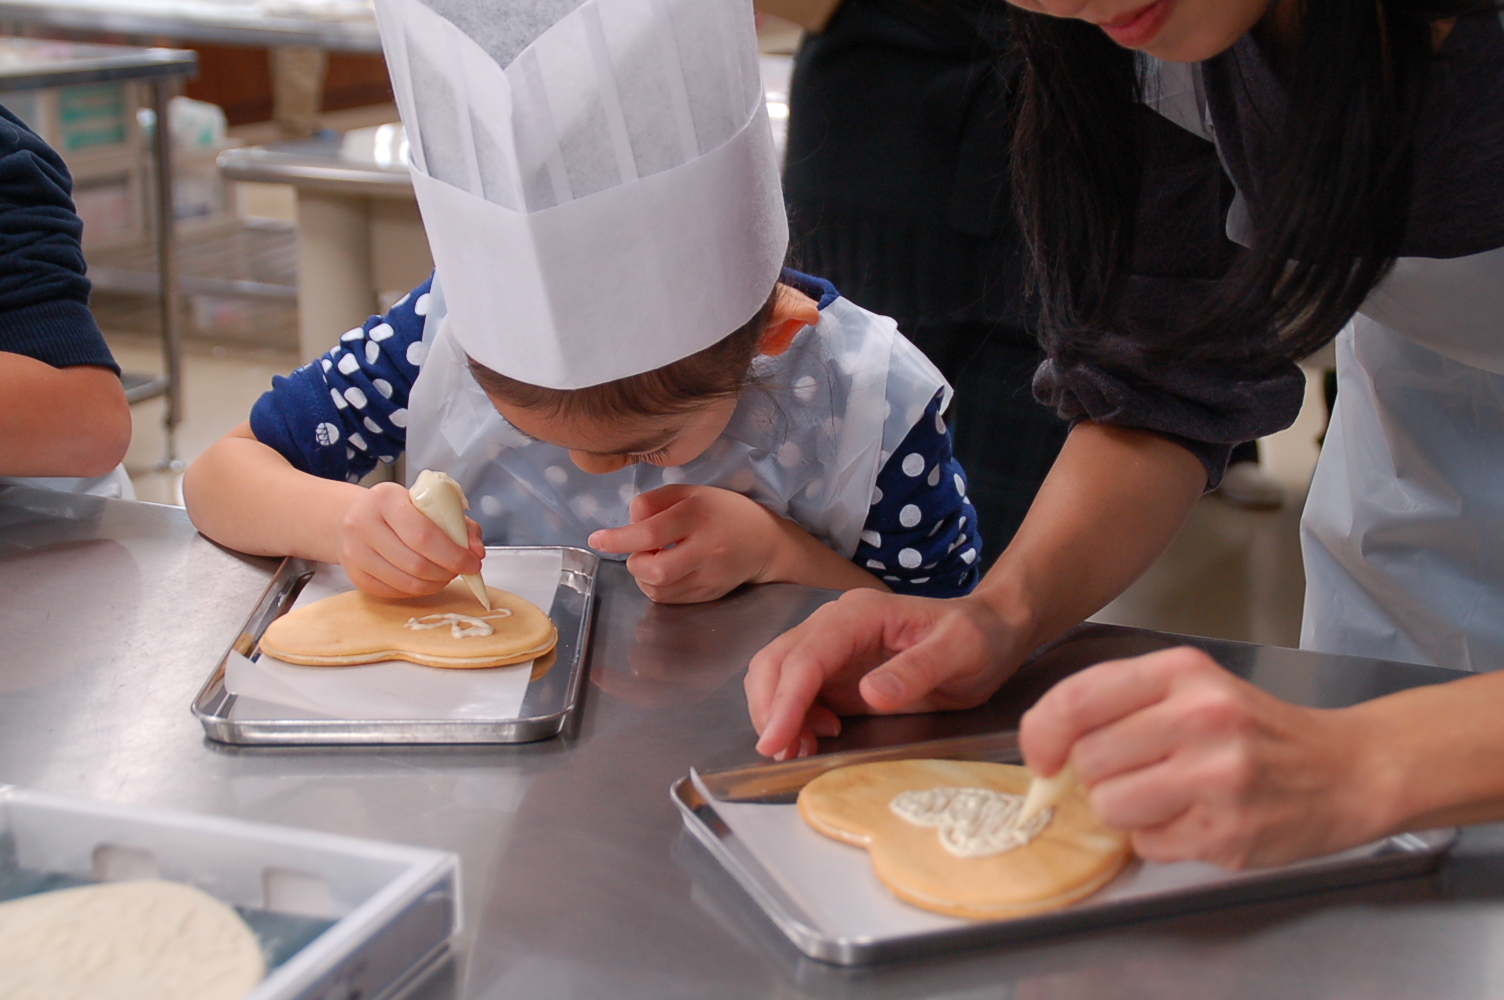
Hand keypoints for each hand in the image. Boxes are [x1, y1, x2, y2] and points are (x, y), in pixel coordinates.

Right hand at [335, 481, 483, 597]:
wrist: (357, 517)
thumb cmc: (401, 509)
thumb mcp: (431, 505)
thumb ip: (459, 524)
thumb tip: (477, 552)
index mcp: (386, 499)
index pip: (423, 535)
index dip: (453, 554)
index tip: (473, 562)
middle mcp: (363, 524)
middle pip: (416, 563)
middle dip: (447, 572)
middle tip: (460, 570)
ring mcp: (355, 553)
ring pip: (407, 582)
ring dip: (435, 584)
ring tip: (445, 575)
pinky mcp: (356, 576)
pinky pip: (395, 592)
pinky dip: (418, 591)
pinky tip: (426, 580)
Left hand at [588, 484, 781, 603]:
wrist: (766, 542)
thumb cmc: (722, 511)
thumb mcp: (690, 492)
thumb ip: (655, 501)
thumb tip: (628, 522)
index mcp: (698, 515)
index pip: (650, 531)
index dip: (618, 538)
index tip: (596, 539)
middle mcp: (705, 548)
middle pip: (654, 569)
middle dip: (635, 563)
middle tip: (639, 551)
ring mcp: (709, 576)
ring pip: (658, 590)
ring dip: (643, 577)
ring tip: (653, 560)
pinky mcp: (709, 595)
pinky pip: (669, 600)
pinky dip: (657, 588)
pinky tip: (666, 572)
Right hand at [746, 588, 1024, 759]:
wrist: (992, 633)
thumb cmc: (979, 637)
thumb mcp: (960, 650)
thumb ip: (916, 670)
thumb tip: (869, 693)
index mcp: (861, 614)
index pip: (807, 655)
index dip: (786, 698)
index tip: (776, 739)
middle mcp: (837, 625)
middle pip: (776, 661)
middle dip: (769, 707)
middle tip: (782, 752)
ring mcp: (834, 648)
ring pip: (778, 675)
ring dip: (776, 714)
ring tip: (797, 749)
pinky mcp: (837, 672)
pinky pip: (797, 692)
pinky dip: (792, 718)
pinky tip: (815, 737)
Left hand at [1019, 647, 1381, 868]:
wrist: (1346, 770)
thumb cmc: (1257, 730)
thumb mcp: (1193, 688)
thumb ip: (1119, 704)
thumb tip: (1045, 748)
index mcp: (1183, 673)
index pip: (1076, 700)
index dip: (1042, 734)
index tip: (1044, 755)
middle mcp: (1201, 718)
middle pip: (1088, 760)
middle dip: (1095, 776)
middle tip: (1136, 773)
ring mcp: (1217, 778)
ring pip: (1110, 806)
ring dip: (1125, 811)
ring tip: (1168, 797)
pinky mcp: (1228, 833)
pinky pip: (1147, 845)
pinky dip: (1159, 839)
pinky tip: (1198, 819)